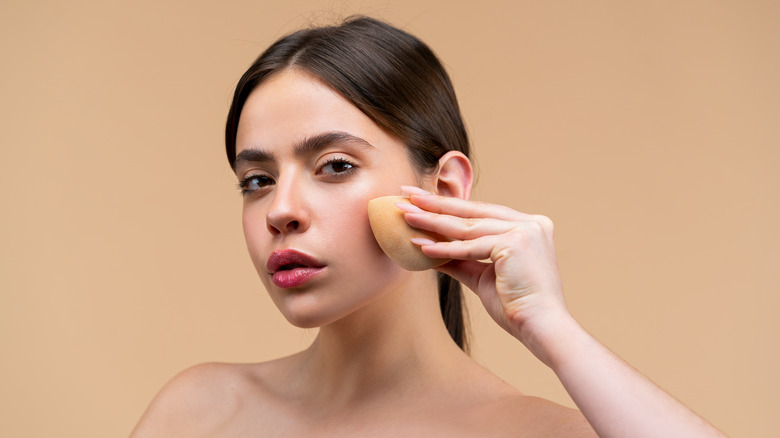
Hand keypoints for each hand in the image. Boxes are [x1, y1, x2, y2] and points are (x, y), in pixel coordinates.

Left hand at [399, 186, 569, 356]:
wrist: (541, 327)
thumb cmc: (516, 306)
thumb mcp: (483, 276)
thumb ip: (460, 259)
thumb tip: (428, 248)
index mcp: (529, 226)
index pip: (482, 212)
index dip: (450, 205)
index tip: (422, 199)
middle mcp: (530, 223)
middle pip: (473, 212)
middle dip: (436, 203)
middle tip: (407, 193)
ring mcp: (525, 230)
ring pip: (468, 227)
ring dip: (433, 221)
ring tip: (406, 216)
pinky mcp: (516, 243)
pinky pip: (470, 246)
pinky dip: (444, 248)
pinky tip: (421, 246)